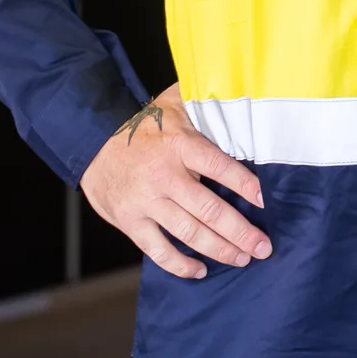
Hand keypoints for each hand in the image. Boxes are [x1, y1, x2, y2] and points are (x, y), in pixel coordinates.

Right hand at [81, 83, 270, 279]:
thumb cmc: (142, 126)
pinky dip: (180, 264)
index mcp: (179, 145)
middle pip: (209, 209)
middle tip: (263, 246)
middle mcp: (164, 176)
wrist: (92, 142)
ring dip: (219, 249)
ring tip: (242, 258)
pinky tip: (201, 270)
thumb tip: (237, 88)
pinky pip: (158, 250)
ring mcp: (147, 202)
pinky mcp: (131, 221)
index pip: (219, 166)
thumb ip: (202, 101)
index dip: (244, 184)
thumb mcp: (172, 103)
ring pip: (189, 233)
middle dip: (240, 231)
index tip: (265, 200)